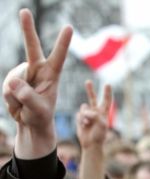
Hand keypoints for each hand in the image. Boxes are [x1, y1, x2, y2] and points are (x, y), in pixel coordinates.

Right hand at [2, 9, 72, 158]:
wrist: (30, 122)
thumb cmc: (41, 116)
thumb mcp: (38, 110)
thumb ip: (28, 97)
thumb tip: (13, 82)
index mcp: (52, 75)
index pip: (58, 57)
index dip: (63, 43)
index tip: (69, 28)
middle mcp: (38, 70)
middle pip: (32, 47)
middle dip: (27, 29)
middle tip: (24, 11)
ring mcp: (24, 73)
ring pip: (14, 79)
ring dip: (16, 96)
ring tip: (25, 105)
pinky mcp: (12, 79)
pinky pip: (7, 87)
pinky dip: (10, 98)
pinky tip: (17, 103)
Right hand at [76, 81, 111, 148]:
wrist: (91, 144)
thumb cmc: (99, 135)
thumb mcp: (101, 124)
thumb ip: (95, 115)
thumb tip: (84, 111)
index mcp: (103, 113)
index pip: (106, 101)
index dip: (107, 93)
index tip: (107, 84)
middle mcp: (95, 111)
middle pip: (93, 98)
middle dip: (90, 90)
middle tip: (88, 81)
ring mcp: (87, 114)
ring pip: (83, 108)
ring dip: (85, 115)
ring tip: (87, 124)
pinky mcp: (80, 118)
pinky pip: (78, 114)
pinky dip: (80, 120)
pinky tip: (84, 126)